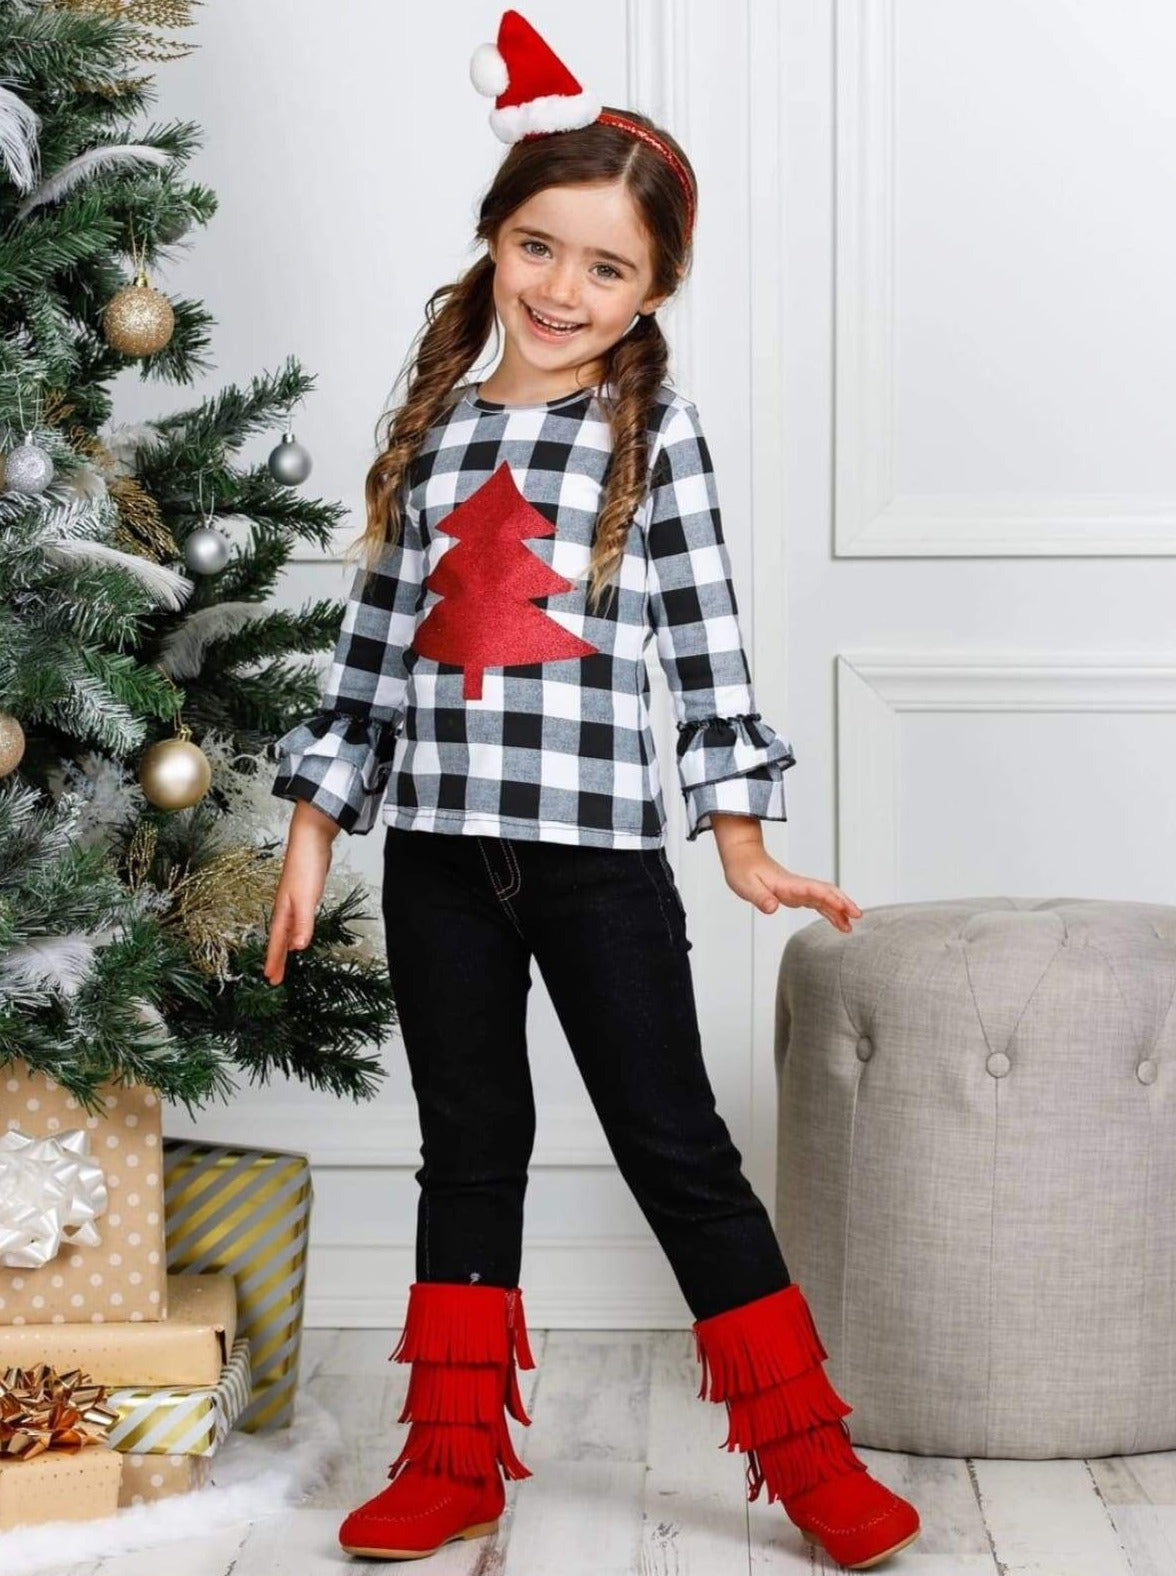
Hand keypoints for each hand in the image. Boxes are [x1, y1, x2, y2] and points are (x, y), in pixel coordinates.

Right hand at [263, 801, 339, 984]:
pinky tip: (298, 932)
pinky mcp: (303, 894)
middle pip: (279, 939)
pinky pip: (295, 919)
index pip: (277, 942)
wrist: (311, 839)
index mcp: (283, 911)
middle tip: (275, 977)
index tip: (271, 978)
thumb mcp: (306, 899)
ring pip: (286, 929)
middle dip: (277, 958)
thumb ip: (303, 924)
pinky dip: (294, 931)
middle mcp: (285, 907)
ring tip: (284, 960)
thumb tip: (298, 948)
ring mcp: (293, 901)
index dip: (274, 960)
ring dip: (284, 946)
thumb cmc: (306, 866)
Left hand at [721, 844, 862, 932]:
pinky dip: (830, 911)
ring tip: (850, 926)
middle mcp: (797, 886)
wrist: (743, 857)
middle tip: (857, 916)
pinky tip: (838, 921)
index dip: (830, 899)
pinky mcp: (797, 893)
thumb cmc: (742, 871)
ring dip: (839, 910)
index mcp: (788, 884)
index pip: (814, 891)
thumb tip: (772, 908)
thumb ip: (760, 897)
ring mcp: (799, 889)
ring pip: (825, 898)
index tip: (843, 908)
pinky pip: (818, 902)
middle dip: (843, 903)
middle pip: (826, 892)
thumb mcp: (746, 886)